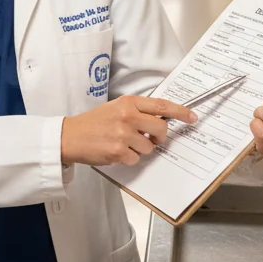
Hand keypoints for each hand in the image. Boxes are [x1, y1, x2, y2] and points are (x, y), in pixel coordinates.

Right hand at [62, 95, 196, 166]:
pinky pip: (136, 159)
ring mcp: (123, 134)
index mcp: (128, 103)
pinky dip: (128, 158)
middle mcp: (127, 116)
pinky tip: (115, 152)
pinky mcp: (118, 151)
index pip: (161, 105)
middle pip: (161, 128)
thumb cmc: (93, 123)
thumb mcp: (115, 108)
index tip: (192, 117)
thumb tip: (160, 119)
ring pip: (149, 147)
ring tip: (122, 144)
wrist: (70, 136)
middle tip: (151, 138)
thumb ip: (137, 111)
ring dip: (139, 149)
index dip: (180, 112)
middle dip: (160, 136)